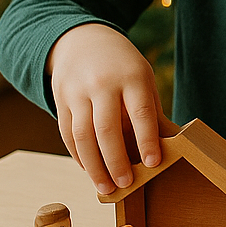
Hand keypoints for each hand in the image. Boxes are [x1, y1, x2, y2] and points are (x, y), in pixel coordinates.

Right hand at [48, 23, 168, 193]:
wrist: (82, 40)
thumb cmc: (123, 65)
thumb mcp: (143, 77)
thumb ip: (150, 110)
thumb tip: (165, 146)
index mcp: (131, 76)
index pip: (140, 112)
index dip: (147, 140)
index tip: (154, 163)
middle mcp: (102, 83)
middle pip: (106, 129)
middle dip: (116, 161)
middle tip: (126, 184)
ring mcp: (77, 91)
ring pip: (82, 136)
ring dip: (94, 167)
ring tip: (105, 187)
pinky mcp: (60, 100)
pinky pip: (67, 133)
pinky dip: (78, 156)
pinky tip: (89, 170)